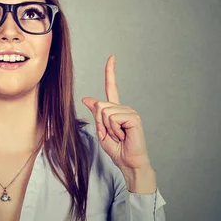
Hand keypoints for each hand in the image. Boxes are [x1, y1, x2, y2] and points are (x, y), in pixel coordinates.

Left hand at [81, 55, 151, 171]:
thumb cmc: (116, 149)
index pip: (112, 87)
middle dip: (100, 123)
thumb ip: (95, 114)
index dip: (111, 72)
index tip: (111, 57)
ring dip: (107, 128)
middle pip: (100, 106)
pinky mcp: (133, 118)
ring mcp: (130, 112)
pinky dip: (114, 130)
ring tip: (118, 136)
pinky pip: (113, 118)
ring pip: (105, 112)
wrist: (128, 162)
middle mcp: (124, 108)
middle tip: (110, 134)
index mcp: (116, 110)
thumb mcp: (100, 130)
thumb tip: (86, 98)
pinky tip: (123, 136)